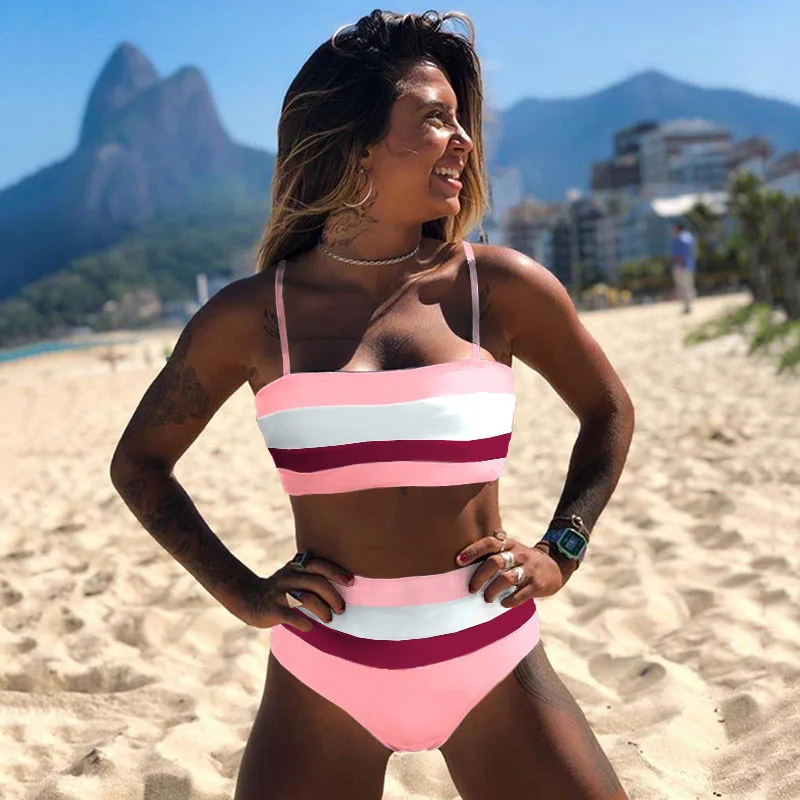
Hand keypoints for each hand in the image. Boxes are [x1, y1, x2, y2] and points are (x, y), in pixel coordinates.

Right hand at [235, 555, 352, 630]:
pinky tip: (310, 627)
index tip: (350, 582)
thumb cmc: (280, 589)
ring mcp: (279, 593)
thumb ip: (313, 576)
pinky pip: (290, 616)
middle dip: (333, 596)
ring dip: (322, 609)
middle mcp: (287, 577)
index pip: (318, 565)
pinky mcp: (272, 609)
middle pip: (316, 582)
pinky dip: (303, 622)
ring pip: (306, 598)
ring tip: (329, 618)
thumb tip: (344, 587)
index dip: (336, 572)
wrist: (248, 598)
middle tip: (341, 608)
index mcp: (295, 567)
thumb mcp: (294, 576)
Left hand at [455, 530, 572, 606]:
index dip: (473, 550)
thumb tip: (463, 560)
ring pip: (506, 578)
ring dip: (492, 590)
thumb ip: (494, 551)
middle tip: (471, 588)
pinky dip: (509, 601)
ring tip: (486, 598)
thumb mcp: (512, 549)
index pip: (490, 543)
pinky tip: (503, 603)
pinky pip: (521, 594)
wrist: (556, 565)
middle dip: (480, 576)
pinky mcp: (538, 584)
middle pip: (495, 562)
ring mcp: (530, 569)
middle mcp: (520, 554)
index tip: (459, 561)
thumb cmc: (523, 560)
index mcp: (510, 544)